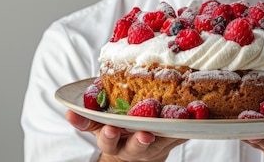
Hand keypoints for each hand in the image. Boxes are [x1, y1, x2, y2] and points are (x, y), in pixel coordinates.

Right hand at [66, 110, 186, 161]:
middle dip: (140, 140)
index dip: (108, 135)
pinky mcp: (171, 143)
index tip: (110, 128)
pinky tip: (195, 115)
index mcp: (112, 141)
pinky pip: (181, 136)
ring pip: (162, 143)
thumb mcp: (97, 126)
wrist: (135, 153)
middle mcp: (133, 148)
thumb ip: (85, 118)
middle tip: (145, 133)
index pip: (107, 140)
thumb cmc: (115, 131)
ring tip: (177, 120)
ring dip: (169, 132)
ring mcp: (154, 147)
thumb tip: (68, 110)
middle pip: (136, 147)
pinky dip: (188, 126)